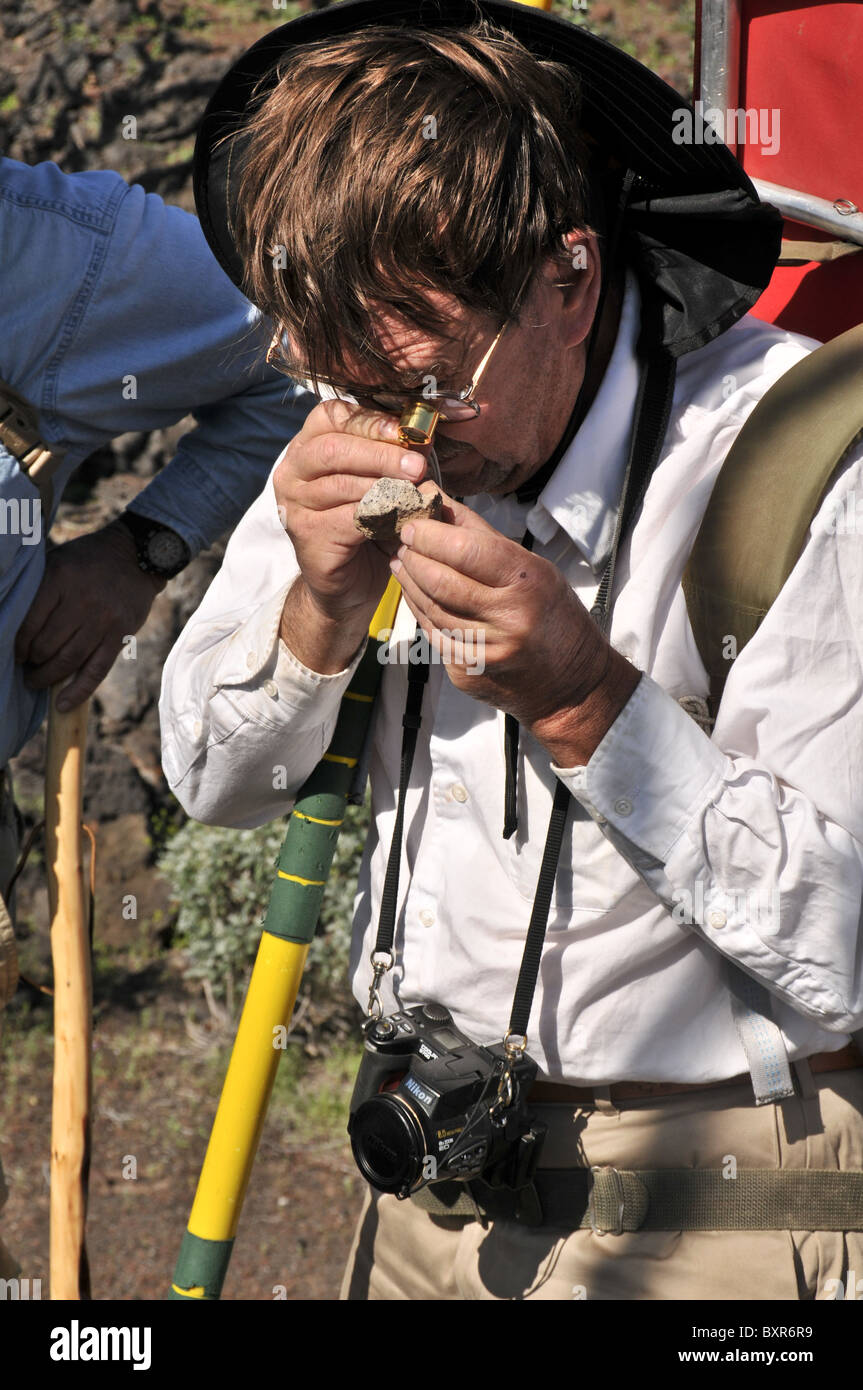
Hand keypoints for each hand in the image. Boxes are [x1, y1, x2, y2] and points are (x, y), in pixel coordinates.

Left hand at [14, 522, 163, 710]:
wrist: (137, 556)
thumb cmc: (89, 560)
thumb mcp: (58, 562)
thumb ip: (38, 588)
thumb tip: (12, 623)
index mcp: (60, 578)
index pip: (29, 622)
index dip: (18, 645)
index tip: (15, 654)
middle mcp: (82, 600)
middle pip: (47, 645)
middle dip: (31, 662)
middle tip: (26, 668)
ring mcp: (104, 620)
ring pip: (68, 660)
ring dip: (47, 677)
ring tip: (36, 682)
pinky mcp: (120, 635)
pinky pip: (96, 671)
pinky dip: (78, 691)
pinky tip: (62, 704)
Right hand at [273, 396, 428, 625]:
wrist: (350, 581)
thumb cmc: (367, 523)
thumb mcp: (379, 482)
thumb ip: (392, 456)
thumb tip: (423, 435)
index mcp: (307, 446)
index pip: (331, 416)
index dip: (368, 421)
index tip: (403, 430)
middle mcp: (292, 471)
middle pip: (334, 449)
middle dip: (380, 454)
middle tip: (417, 465)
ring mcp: (293, 503)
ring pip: (341, 484)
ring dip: (385, 486)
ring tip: (415, 492)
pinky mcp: (305, 533)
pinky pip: (347, 518)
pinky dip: (379, 516)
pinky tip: (401, 518)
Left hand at [390, 495, 639, 760]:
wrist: (572, 685)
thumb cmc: (554, 616)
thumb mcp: (533, 568)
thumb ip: (482, 535)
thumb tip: (437, 499)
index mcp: (528, 584)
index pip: (467, 550)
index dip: (431, 535)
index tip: (412, 525)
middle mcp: (508, 619)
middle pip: (442, 581)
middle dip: (415, 556)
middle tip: (403, 541)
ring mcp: (486, 652)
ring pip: (431, 609)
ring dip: (410, 582)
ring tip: (403, 562)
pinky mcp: (469, 673)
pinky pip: (434, 635)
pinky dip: (420, 610)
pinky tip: (415, 594)